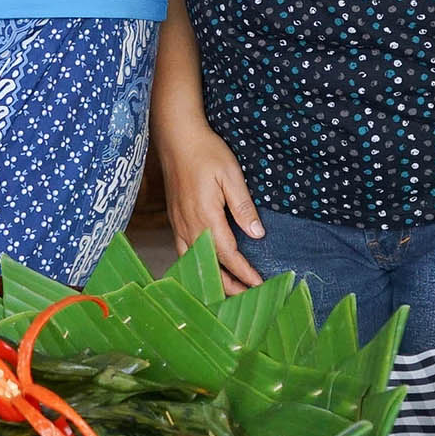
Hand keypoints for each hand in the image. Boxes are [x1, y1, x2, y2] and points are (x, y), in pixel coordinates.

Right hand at [156, 118, 264, 294]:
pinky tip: (206, 271)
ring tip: (229, 291)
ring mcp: (179, 225)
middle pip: (209, 267)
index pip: (228, 255)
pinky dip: (196, 268)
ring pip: (194, 263)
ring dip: (212, 280)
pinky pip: (183, 253)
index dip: (244, 273)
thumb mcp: (231, 175)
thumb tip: (257, 233)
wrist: (177, 138)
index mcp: (206, 217)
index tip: (259, 285)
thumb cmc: (206, 152)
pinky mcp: (175, 221)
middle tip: (248, 297)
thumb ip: (243, 206)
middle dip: (229, 285)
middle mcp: (189, 226)